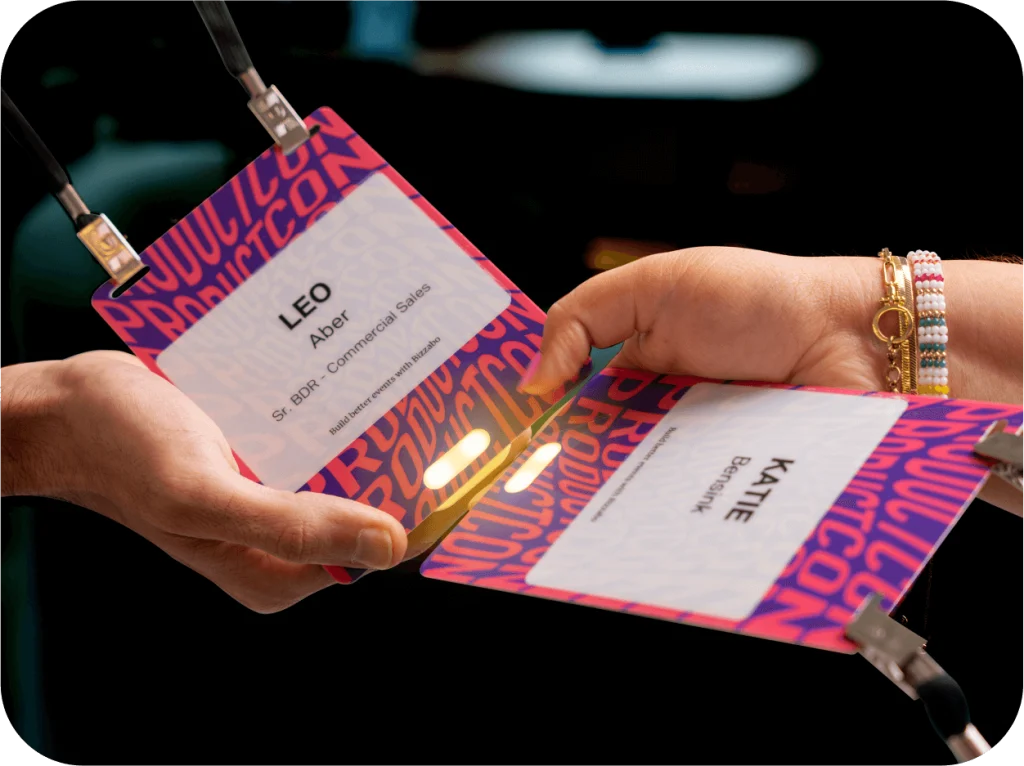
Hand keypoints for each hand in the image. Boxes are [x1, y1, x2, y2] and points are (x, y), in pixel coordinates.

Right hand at [0, 350, 406, 612]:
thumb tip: (388, 546)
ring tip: (390, 379)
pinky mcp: (265, 456)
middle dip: (396, 461)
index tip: (449, 456)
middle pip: (365, 504)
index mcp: (275, 572)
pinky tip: (342, 378)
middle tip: (423, 401)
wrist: (70, 407)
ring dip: (366, 428)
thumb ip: (292, 527)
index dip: (415, 507)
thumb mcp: (202, 496)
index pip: (372, 548)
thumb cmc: (122, 453)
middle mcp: (281, 539)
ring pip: (345, 465)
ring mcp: (274, 495)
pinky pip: (316, 437)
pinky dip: (332, 411)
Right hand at [521, 246, 1023, 517]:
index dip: (539, 430)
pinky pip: (686, 513)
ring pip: (634, 494)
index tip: (509, 454)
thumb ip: (582, 319)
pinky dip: (660, 524)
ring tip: (568, 523)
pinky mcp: (731, 486)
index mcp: (634, 367)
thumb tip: (531, 383)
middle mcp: (660, 417)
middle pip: (596, 460)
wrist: (852, 335)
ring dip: (604, 506)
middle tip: (529, 498)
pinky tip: (633, 533)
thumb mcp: (655, 284)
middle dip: (562, 479)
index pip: (571, 409)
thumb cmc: (756, 299)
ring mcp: (696, 456)